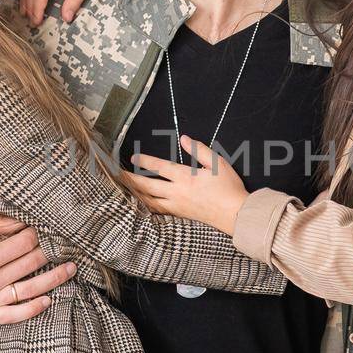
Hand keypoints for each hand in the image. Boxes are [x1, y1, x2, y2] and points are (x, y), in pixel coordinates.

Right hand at [0, 213, 76, 325]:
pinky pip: (12, 316)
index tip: (40, 229)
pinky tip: (47, 300)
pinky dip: (31, 309)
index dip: (34, 235)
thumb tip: (20, 220)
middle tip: (61, 245)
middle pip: (29, 265)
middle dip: (47, 252)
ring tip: (69, 269)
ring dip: (52, 279)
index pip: (22, 245)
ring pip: (28, 291)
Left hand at [124, 136, 248, 235]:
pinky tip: (141, 204)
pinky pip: (158, 211)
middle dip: (131, 179)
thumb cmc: (229, 188)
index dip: (145, 161)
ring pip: (149, 200)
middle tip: (117, 174)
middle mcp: (177, 192)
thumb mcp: (218, 163)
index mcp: (186, 177)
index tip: (133, 157)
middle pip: (147, 186)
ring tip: (124, 189)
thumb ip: (200, 150)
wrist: (236, 214)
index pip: (160, 167)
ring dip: (135, 194)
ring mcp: (177, 206)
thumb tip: (184, 139)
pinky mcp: (180, 214)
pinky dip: (146, 206)